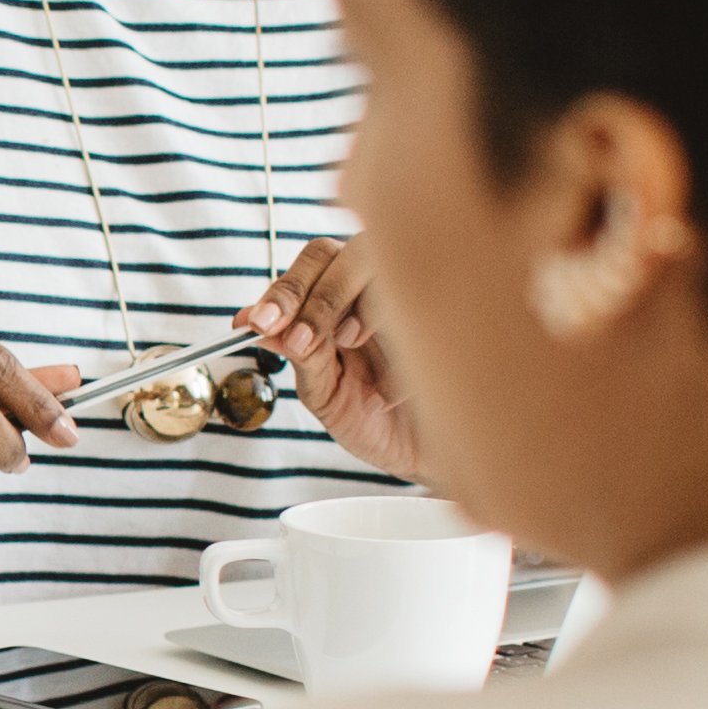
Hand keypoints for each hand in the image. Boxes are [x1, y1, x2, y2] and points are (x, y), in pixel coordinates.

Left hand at [248, 236, 421, 476]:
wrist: (423, 455)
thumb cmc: (369, 419)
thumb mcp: (324, 391)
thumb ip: (296, 353)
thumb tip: (250, 320)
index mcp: (345, 294)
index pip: (316, 260)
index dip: (287, 287)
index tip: (260, 323)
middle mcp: (382, 286)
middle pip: (353, 253)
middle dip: (322, 297)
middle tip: (302, 341)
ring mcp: (423, 298)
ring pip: (389, 274)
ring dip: (363, 312)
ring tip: (352, 349)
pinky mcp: (457, 319)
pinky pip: (429, 314)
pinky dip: (400, 358)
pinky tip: (388, 394)